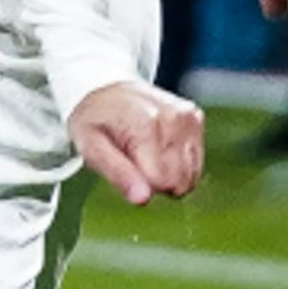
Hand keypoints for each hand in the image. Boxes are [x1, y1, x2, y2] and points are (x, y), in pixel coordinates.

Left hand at [66, 80, 204, 204]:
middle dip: (155, 181)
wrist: (107, 89)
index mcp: (146, 125)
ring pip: (190, 176)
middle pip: (178, 182)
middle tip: (134, 158)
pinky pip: (196, 163)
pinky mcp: (196, 118)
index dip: (141, 184)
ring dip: (168, 173)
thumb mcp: (91, 148)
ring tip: (145, 151)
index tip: (126, 166)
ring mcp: (189, 116)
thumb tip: (142, 199)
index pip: (161, 183)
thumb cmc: (96, 119)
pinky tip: (159, 146)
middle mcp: (174, 118)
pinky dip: (178, 162)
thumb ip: (117, 175)